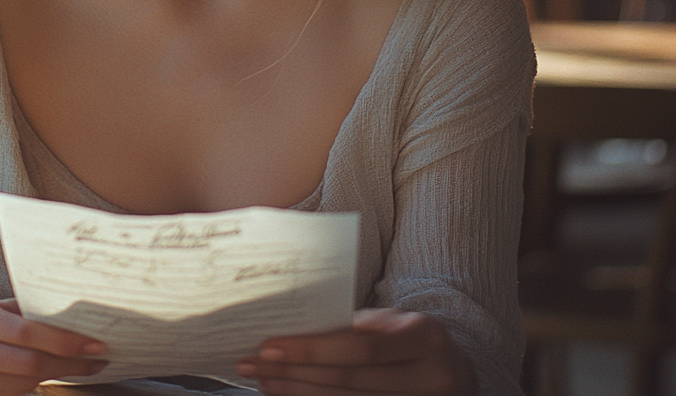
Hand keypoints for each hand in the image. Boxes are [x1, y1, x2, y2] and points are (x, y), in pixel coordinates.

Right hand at [0, 297, 107, 395]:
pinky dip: (38, 385)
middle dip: (68, 360)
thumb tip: (81, 315)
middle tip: (97, 356)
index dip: (62, 339)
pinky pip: (13, 394)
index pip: (23, 330)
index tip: (94, 342)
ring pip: (23, 382)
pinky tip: (54, 374)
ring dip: (57, 374)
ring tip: (82, 364)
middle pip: (26, 361)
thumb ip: (28, 310)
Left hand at [235, 309, 476, 395]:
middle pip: (349, 379)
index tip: (269, 346)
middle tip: (253, 365)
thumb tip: (291, 333)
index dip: (312, 350)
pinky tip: (293, 395)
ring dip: (299, 393)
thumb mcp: (393, 323)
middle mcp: (430, 376)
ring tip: (265, 381)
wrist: (457, 371)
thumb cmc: (411, 339)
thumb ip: (353, 329)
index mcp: (424, 336)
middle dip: (294, 373)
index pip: (360, 347)